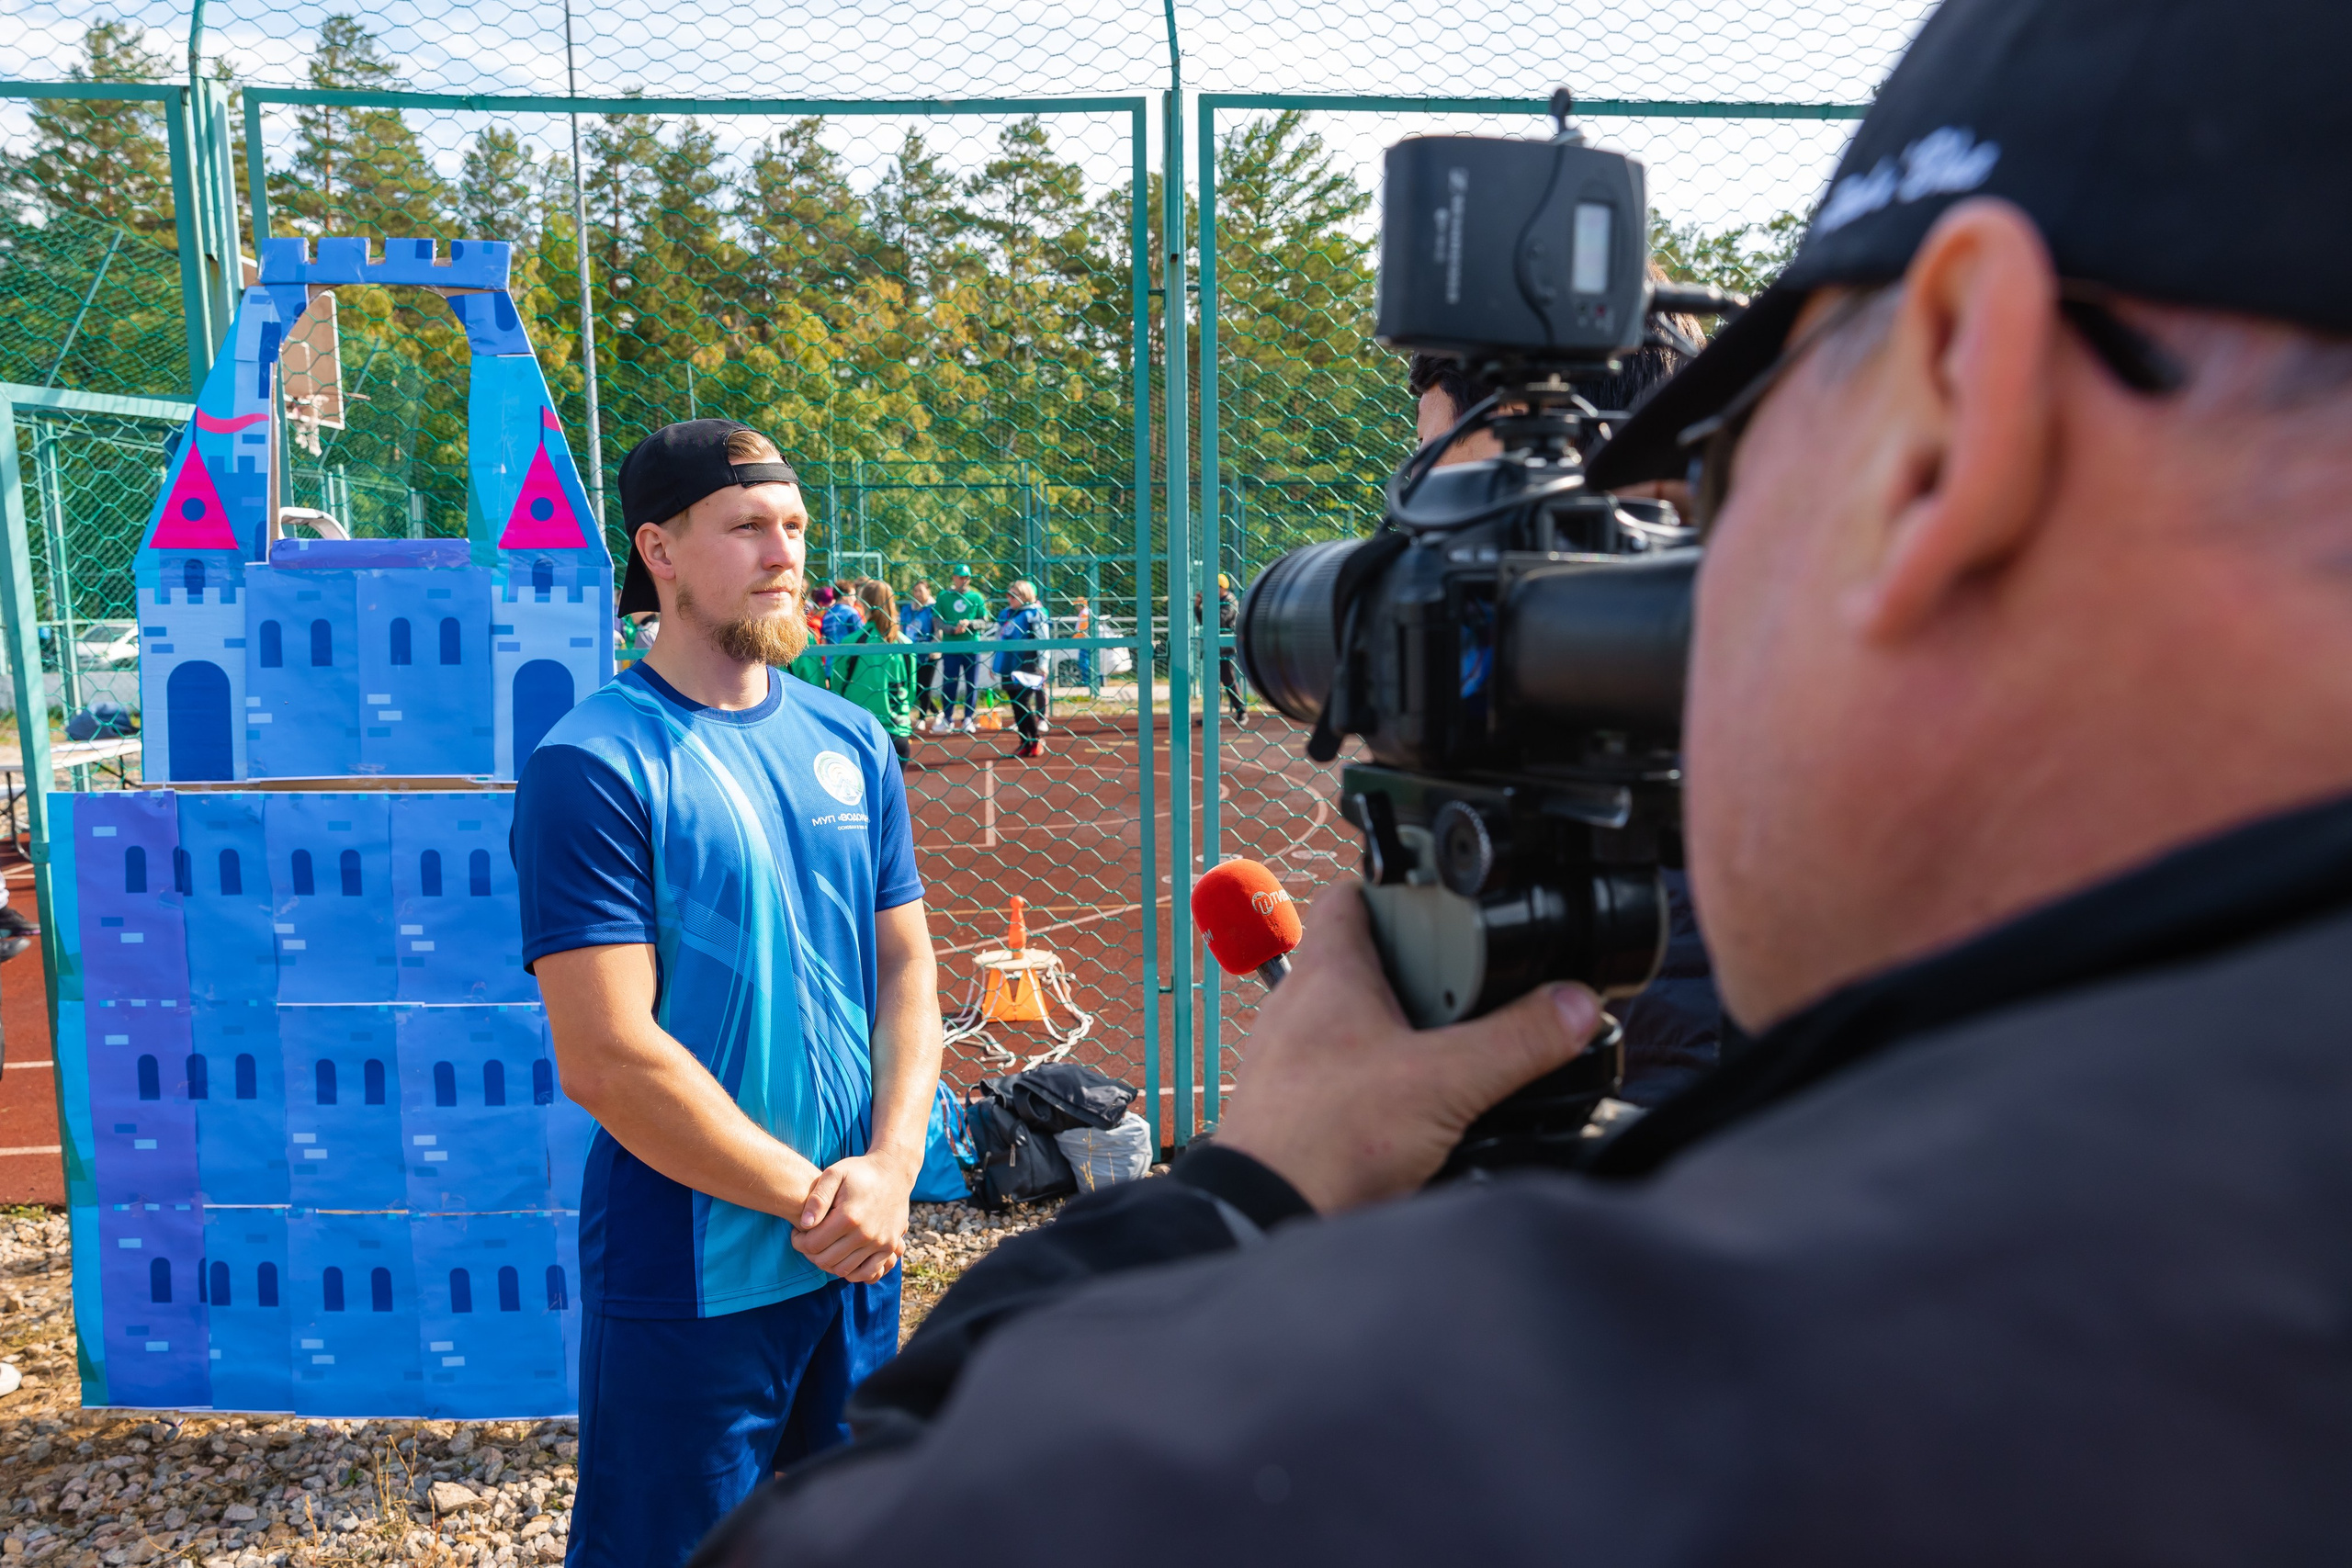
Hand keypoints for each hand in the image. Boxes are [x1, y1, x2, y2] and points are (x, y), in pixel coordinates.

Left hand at [792, 1152, 915, 1282]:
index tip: (798, 1232)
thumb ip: (817, 1198)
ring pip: (843, 1270)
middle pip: (825, 1260)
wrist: (893, 1172)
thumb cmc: (859, 1172)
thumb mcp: (834, 1174)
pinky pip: (868, 1273)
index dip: (799, 1241)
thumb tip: (804, 1224)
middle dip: (810, 1253)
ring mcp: (879, 1243)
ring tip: (824, 1248)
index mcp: (848, 1217)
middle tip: (808, 1241)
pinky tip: (843, 1258)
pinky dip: (852, 1272)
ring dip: (828, 1263)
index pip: (812, 1244)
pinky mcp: (889, 1247)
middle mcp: (865, 1234)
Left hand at [1214, 883, 1602, 1212]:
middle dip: (1422, 971)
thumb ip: (1517, 1041)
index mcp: (1328, 973)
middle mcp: (1300, 1006)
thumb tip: (1574, 1005)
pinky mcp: (1296, 1105)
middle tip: (1475, 988)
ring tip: (1455, 1051)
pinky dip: (1383, 1077)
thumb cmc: (1328, 1138)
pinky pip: (1345, 1070)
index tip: (1445, 903)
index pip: (1353, 896)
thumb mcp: (1446, 1082)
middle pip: (1366, 959)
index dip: (1398, 889)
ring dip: (1405, 1028)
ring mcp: (1290, 1057)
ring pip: (1356, 1018)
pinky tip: (1418, 1107)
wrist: (1266, 1216)